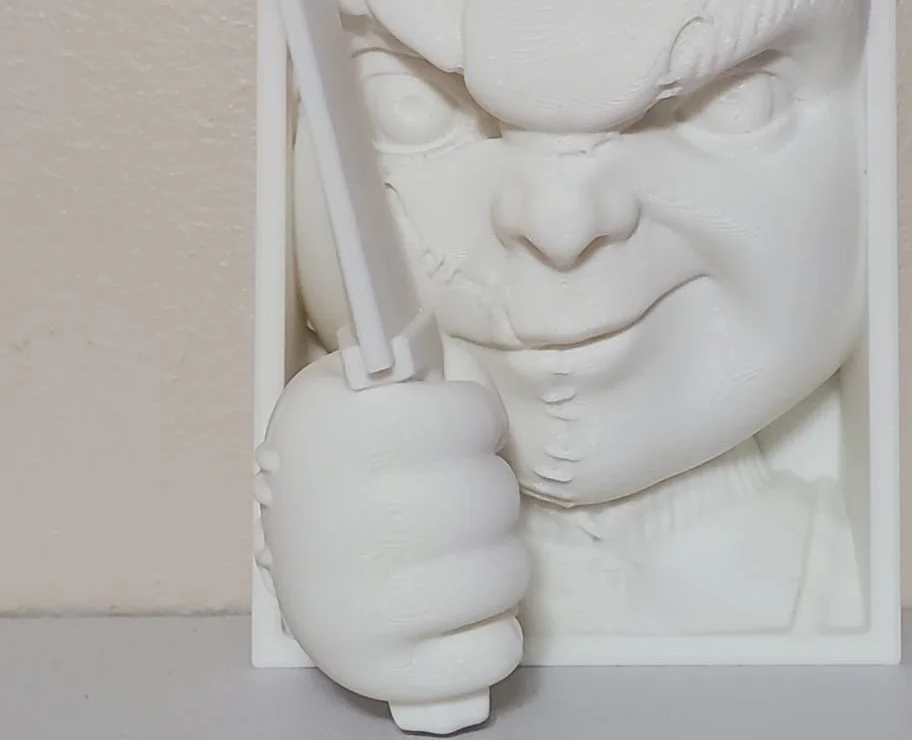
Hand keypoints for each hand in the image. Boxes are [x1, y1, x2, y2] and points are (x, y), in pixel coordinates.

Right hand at [255, 353, 527, 716]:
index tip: (452, 429)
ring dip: (496, 558)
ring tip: (457, 550)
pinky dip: (494, 635)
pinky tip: (461, 611)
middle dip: (486, 491)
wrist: (283, 549)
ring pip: (508, 572)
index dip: (473, 419)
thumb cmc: (340, 456)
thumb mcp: (353, 384)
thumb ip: (413, 359)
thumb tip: (462, 366)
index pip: (474, 415)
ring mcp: (369, 603)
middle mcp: (354, 516)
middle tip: (453, 495)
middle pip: (496, 497)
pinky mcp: (387, 672)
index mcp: (344, 431)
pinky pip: (495, 652)